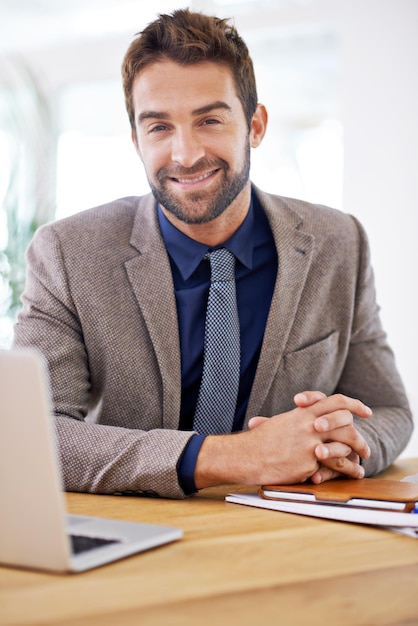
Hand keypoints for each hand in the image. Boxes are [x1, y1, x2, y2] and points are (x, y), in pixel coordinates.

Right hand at [248, 391, 370, 482]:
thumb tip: (311, 414)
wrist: (247, 456)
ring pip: (343, 446)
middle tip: (365, 448)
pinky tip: (351, 474)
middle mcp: (310, 426)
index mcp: (304, 413)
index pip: (336, 401)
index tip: (366, 411)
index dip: (354, 405)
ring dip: (356, 455)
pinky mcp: (308, 464)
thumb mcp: (282, 422)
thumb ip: (300, 418)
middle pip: (346, 424)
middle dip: (359, 437)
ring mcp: (310, 445)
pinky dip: (345, 471)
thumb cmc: (260, 440)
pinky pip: (332, 467)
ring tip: (361, 464)